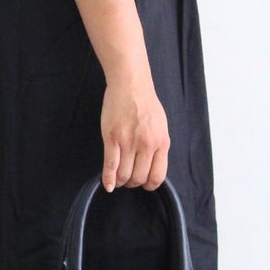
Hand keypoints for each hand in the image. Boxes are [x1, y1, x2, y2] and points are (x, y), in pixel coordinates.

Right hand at [100, 73, 169, 190]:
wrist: (131, 84)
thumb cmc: (145, 103)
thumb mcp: (161, 126)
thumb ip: (158, 146)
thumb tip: (152, 165)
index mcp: (161, 143)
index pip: (157, 175)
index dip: (149, 185)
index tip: (144, 185)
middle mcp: (146, 145)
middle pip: (139, 177)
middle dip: (133, 183)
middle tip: (128, 181)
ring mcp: (128, 142)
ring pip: (124, 174)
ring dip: (120, 181)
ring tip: (118, 180)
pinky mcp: (112, 138)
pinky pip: (110, 165)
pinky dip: (108, 178)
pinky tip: (108, 185)